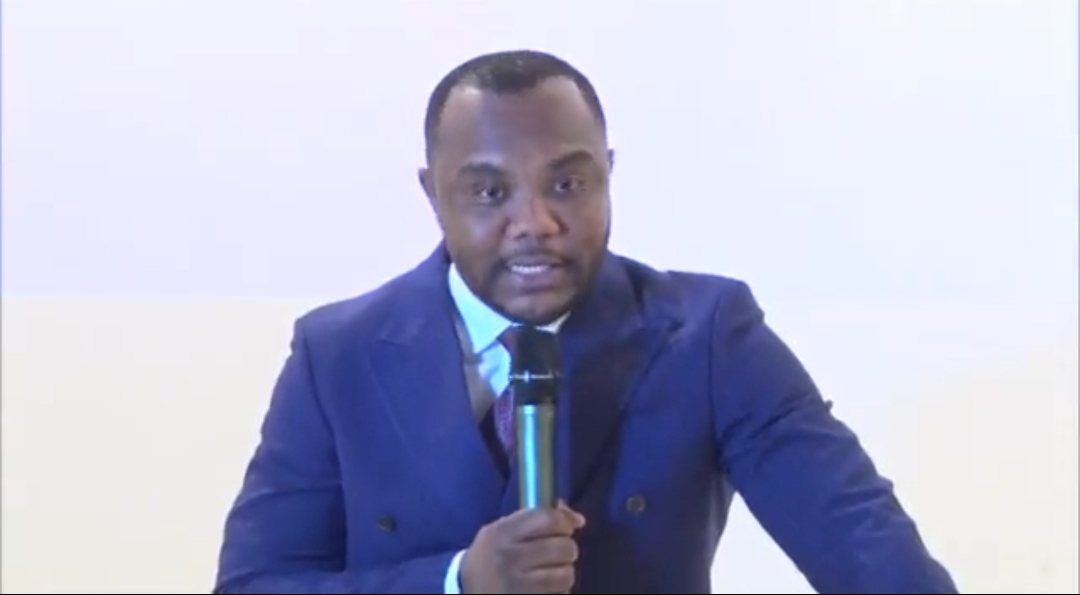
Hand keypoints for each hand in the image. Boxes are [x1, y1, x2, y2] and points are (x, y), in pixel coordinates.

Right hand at [460, 501, 585, 593]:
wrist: (465, 591)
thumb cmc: (491, 557)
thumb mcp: (503, 530)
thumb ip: (536, 518)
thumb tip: (578, 519)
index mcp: (502, 533)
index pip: (548, 518)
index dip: (563, 522)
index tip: (563, 528)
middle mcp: (508, 558)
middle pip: (563, 547)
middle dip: (567, 549)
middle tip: (558, 554)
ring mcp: (516, 586)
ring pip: (565, 575)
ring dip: (564, 574)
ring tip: (551, 574)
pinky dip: (558, 592)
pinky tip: (545, 590)